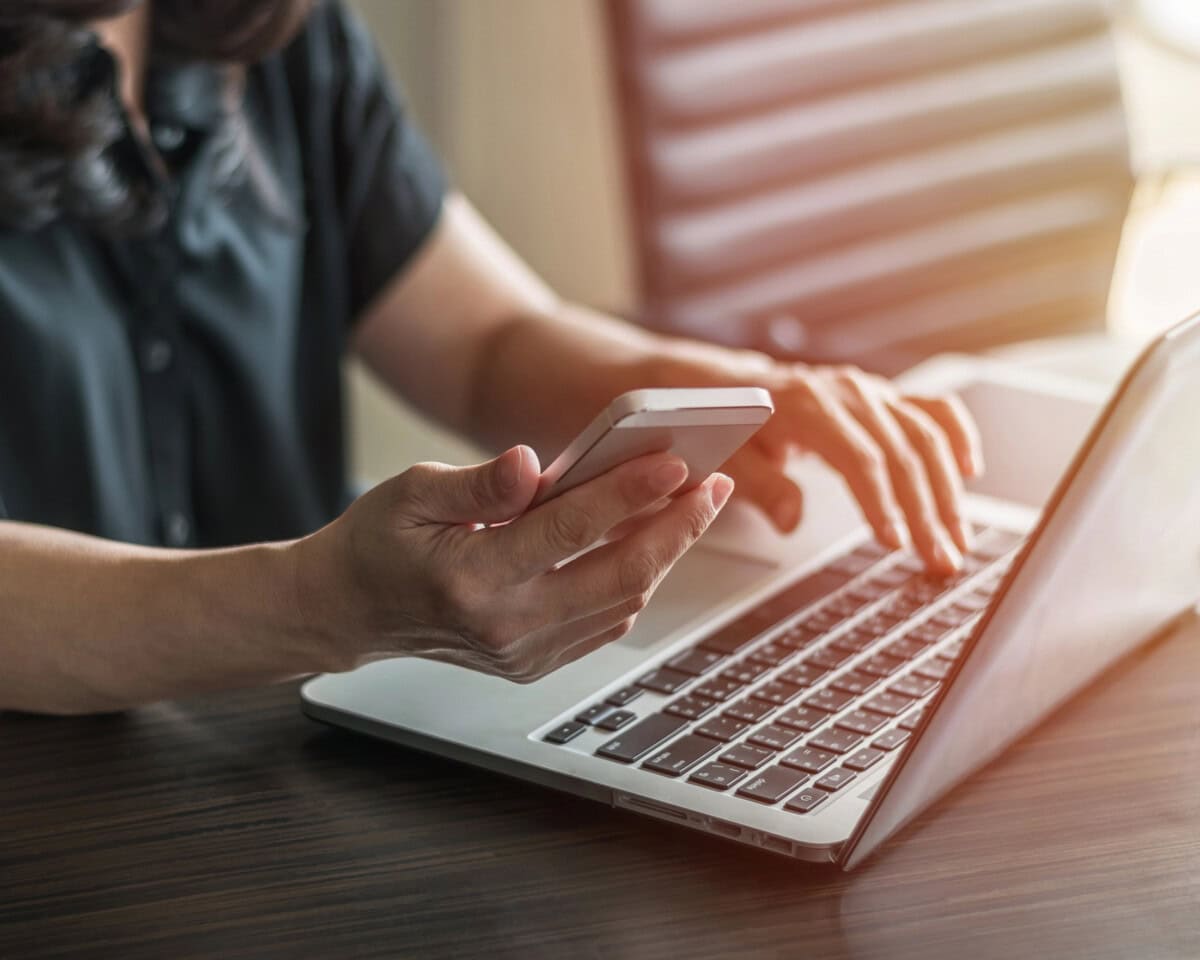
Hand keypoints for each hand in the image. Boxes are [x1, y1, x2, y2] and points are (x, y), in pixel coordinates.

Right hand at [292, 446, 732, 680]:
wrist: (349, 611)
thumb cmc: (377, 542)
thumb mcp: (410, 492)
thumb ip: (478, 484)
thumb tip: (532, 464)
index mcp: (470, 578)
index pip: (569, 530)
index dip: (629, 493)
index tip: (676, 460)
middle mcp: (504, 626)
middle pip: (618, 578)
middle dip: (677, 529)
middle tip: (715, 484)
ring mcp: (523, 653)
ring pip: (622, 603)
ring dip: (665, 554)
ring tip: (694, 505)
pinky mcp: (534, 664)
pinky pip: (606, 624)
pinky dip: (637, 582)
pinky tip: (652, 543)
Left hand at [676, 359, 981, 574]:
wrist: (727, 384)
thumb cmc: (728, 425)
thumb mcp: (729, 456)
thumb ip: (761, 486)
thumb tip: (791, 520)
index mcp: (808, 405)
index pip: (860, 459)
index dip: (882, 503)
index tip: (896, 543)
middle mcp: (848, 393)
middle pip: (903, 453)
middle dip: (927, 512)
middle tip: (941, 561)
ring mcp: (871, 392)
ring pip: (927, 436)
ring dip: (949, 491)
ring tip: (959, 539)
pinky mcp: (885, 397)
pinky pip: (934, 410)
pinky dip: (959, 437)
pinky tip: (970, 472)